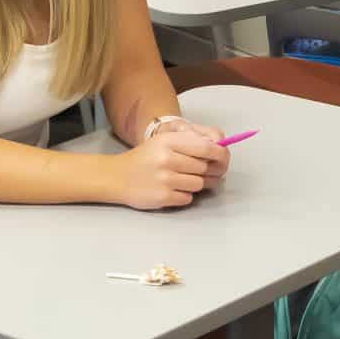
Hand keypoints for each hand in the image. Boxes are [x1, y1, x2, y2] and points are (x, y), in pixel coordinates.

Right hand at [114, 124, 228, 210]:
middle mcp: (167, 158)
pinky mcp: (163, 197)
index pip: (206, 147)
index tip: (222, 158)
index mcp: (168, 140)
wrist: (117, 177)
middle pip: (204, 167)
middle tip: (196, 172)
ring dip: (195, 185)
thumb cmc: (146, 158)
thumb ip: (190, 141)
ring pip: (199, 184)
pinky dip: (184, 196)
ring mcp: (165, 179)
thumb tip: (221, 148)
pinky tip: (171, 190)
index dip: (219, 154)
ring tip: (181, 180)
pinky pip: (188, 198)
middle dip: (205, 171)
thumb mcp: (164, 141)